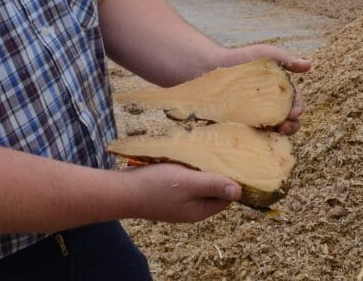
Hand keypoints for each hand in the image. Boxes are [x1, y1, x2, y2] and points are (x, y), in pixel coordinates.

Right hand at [123, 163, 240, 222]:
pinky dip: (187, 171)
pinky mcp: (167, 194)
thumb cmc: (156, 186)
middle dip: (216, 173)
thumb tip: (240, 191)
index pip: (227, 197)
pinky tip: (184, 159)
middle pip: (213, 190)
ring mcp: (178, 202)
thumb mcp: (189, 183)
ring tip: (201, 153)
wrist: (122, 191)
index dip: (232, 180)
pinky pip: (185, 182)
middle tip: (218, 152)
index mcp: (200, 210)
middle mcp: (191, 209)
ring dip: (201, 170)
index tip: (233, 161)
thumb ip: (214, 185)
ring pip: (198, 185)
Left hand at [221, 44, 310, 135]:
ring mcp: (257, 120)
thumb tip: (309, 64)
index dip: (298, 109)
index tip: (294, 113)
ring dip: (280, 136)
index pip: (296, 104)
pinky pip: (256, 139)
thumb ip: (285, 59)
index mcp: (280, 92)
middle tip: (286, 126)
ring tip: (275, 133)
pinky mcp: (242, 129)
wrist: (208, 68)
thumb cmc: (239, 59)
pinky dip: (261, 142)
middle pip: (289, 121)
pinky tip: (259, 141)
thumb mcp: (264, 54)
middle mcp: (271, 108)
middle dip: (292, 126)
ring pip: (275, 133)